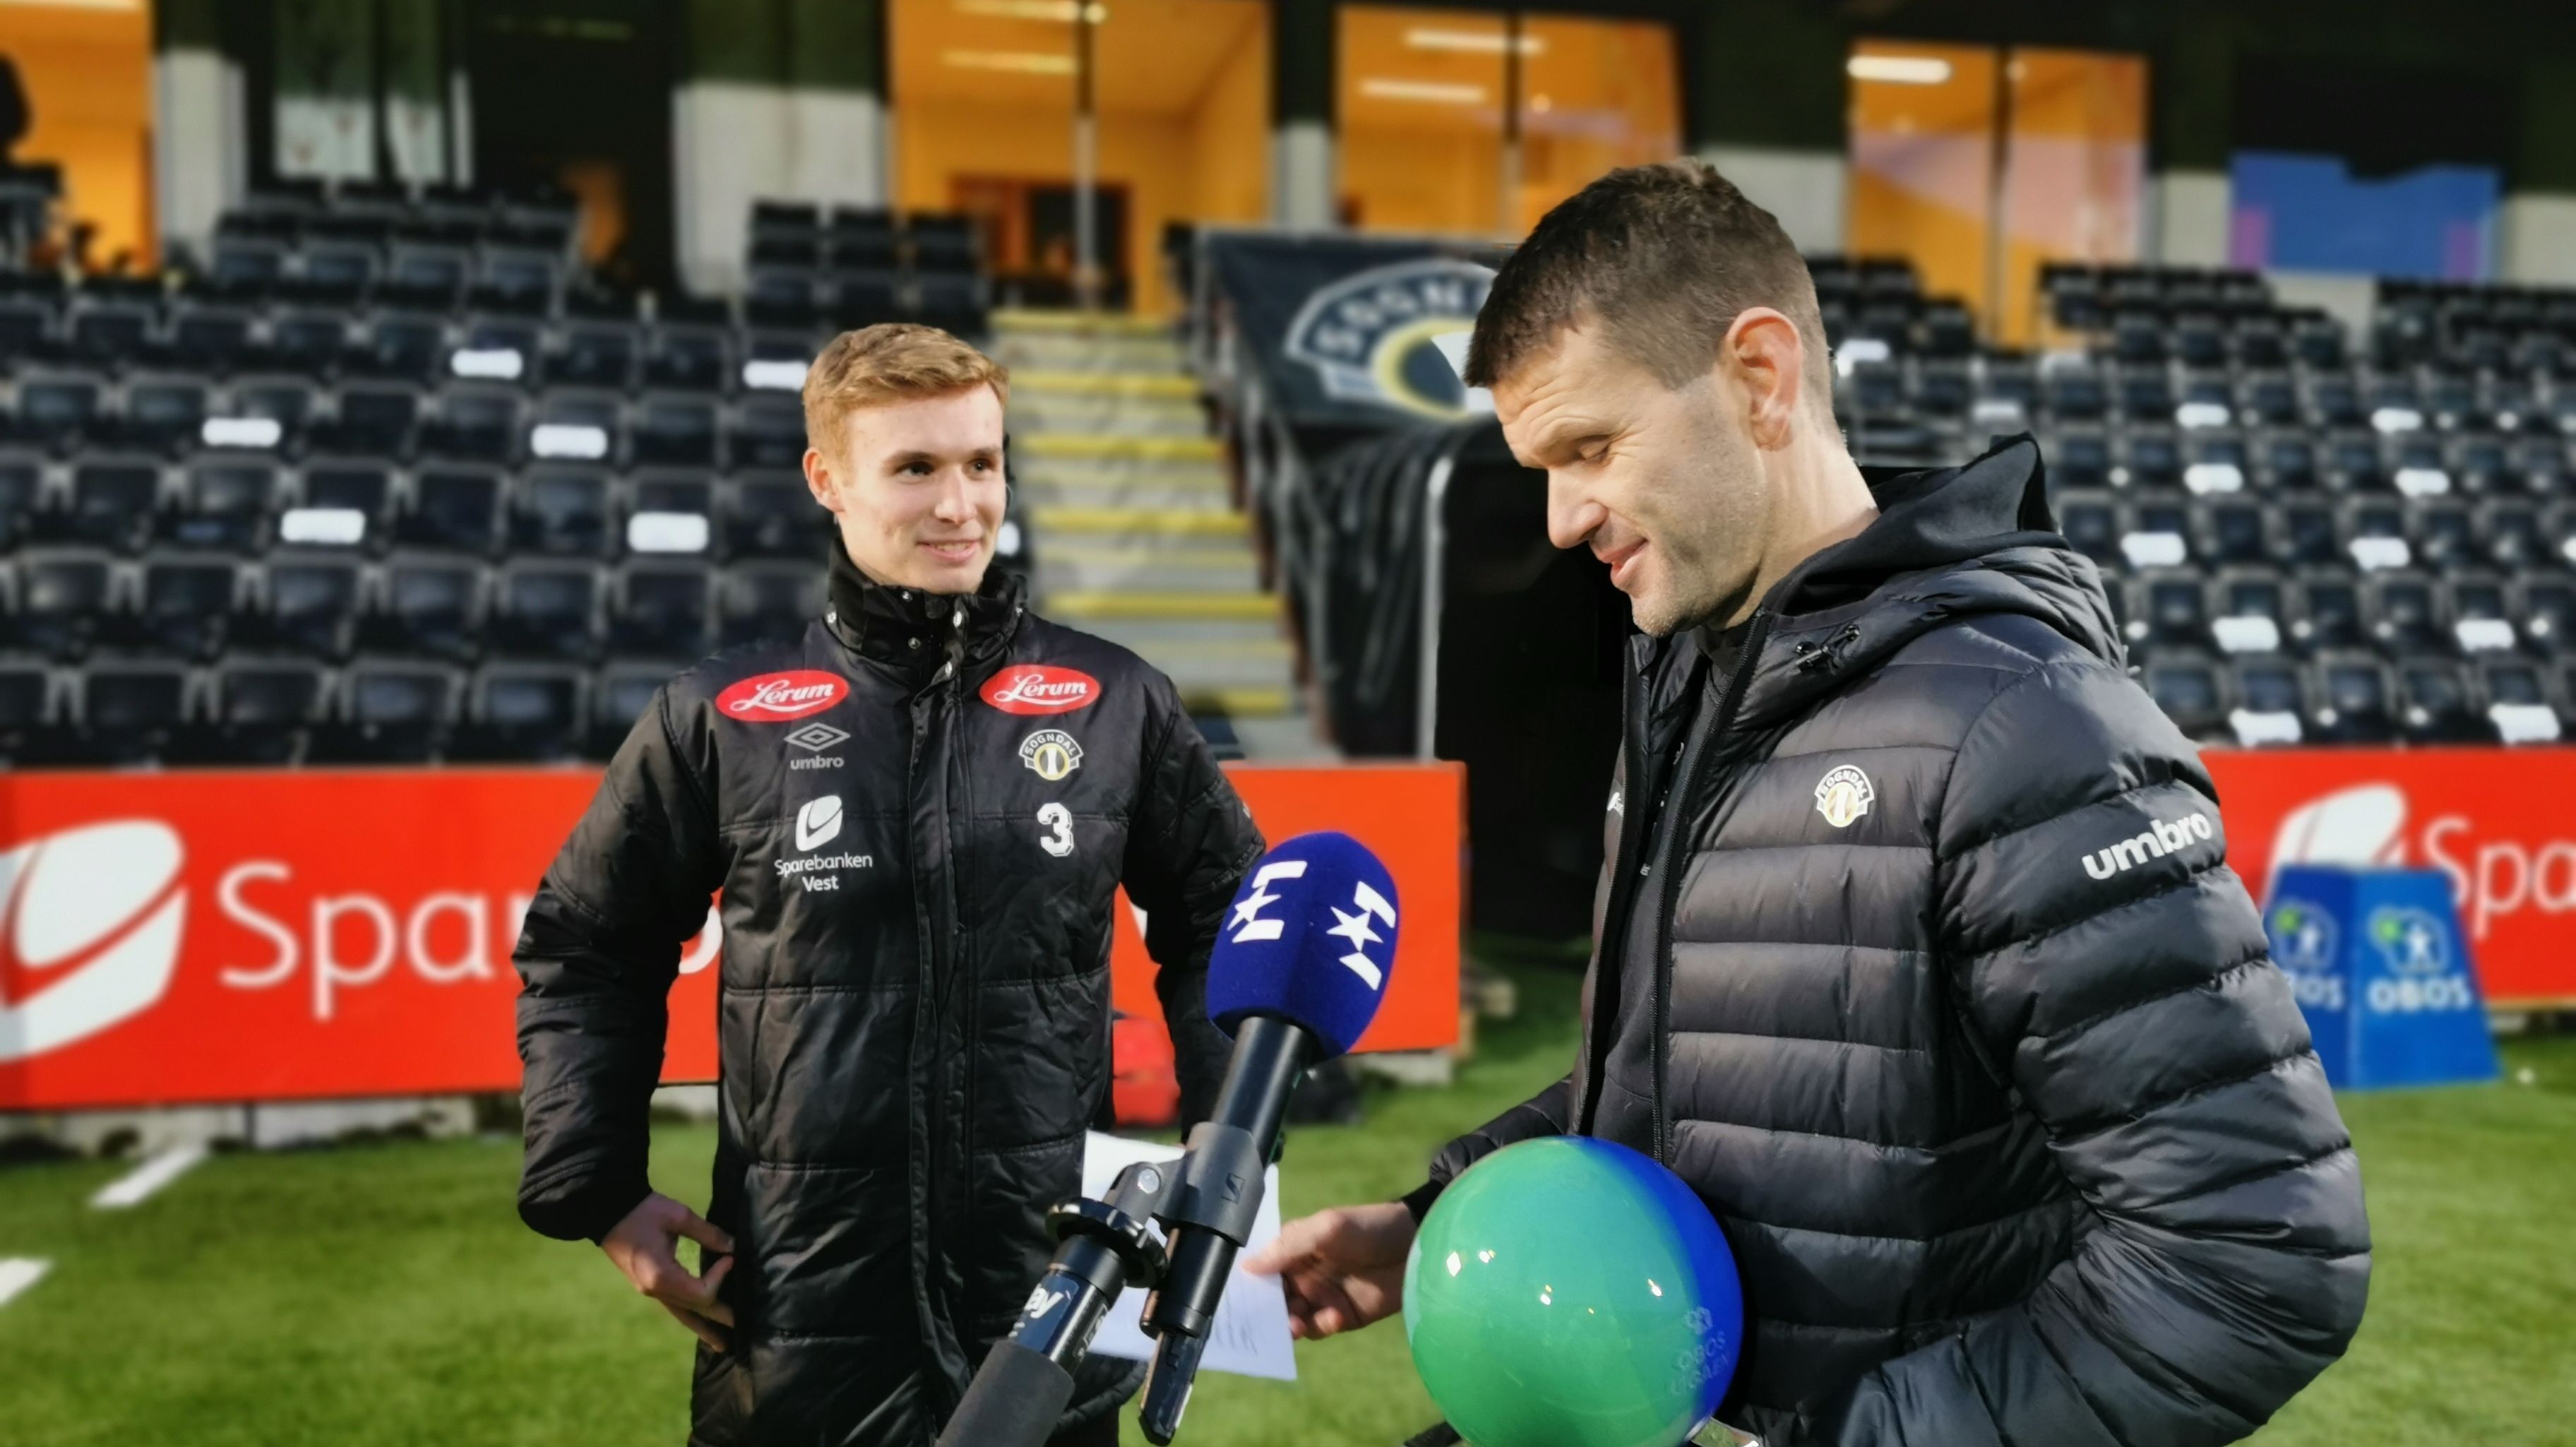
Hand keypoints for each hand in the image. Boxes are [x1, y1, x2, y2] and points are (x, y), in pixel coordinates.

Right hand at [600, 1191, 736, 1350]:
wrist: (608, 1211)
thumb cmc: (643, 1211)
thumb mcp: (678, 1217)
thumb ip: (708, 1233)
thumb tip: (732, 1247)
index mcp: (661, 1276)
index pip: (701, 1293)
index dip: (720, 1278)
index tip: (730, 1258)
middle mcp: (655, 1290)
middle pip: (694, 1310)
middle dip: (719, 1318)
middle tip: (742, 1329)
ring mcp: (650, 1290)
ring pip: (682, 1315)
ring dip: (703, 1327)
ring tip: (720, 1343)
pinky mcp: (648, 1285)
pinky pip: (674, 1305)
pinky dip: (690, 1315)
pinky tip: (700, 1321)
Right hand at [1242, 1202, 1415, 1339]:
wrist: (1414, 1246)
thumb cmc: (1367, 1227)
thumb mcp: (1326, 1228)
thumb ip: (1288, 1247)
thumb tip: (1247, 1266)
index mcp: (1294, 1250)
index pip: (1263, 1270)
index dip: (1250, 1286)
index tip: (1236, 1302)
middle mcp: (1303, 1275)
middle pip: (1275, 1300)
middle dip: (1268, 1312)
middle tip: (1265, 1322)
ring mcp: (1322, 1297)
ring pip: (1294, 1318)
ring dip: (1291, 1324)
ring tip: (1296, 1325)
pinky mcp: (1342, 1316)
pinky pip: (1321, 1328)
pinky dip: (1321, 1326)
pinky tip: (1334, 1317)